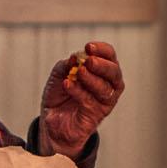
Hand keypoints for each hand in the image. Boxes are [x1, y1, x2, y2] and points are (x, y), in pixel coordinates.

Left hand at [39, 41, 123, 160]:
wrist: (52, 120)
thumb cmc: (60, 95)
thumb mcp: (60, 74)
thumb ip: (67, 64)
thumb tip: (75, 57)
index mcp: (103, 71)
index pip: (110, 56)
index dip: (102, 50)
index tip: (89, 47)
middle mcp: (109, 85)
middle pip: (114, 73)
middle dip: (102, 65)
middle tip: (89, 61)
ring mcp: (104, 101)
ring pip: (105, 89)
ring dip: (91, 79)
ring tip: (79, 72)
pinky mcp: (95, 115)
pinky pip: (89, 101)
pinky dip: (78, 91)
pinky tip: (67, 84)